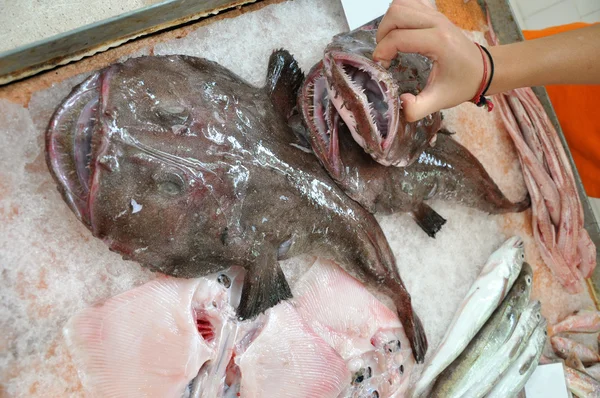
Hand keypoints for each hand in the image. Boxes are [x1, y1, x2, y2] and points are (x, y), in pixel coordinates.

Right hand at [373, 0, 486, 121]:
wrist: (483, 70)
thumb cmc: (461, 84)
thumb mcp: (439, 101)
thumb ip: (417, 108)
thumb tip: (400, 103)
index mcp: (438, 42)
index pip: (398, 38)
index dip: (382, 52)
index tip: (383, 67)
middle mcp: (436, 22)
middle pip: (396, 14)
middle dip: (382, 35)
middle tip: (385, 54)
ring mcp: (436, 14)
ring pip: (400, 5)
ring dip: (388, 23)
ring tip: (390, 43)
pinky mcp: (435, 12)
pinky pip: (410, 2)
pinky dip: (399, 14)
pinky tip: (401, 31)